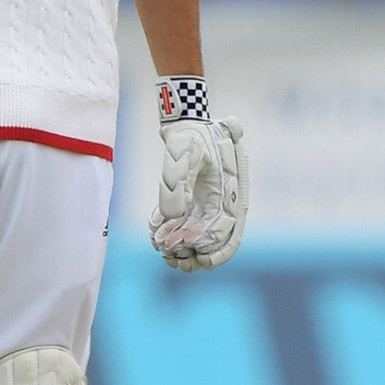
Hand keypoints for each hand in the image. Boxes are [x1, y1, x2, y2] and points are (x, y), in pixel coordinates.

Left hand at [149, 117, 248, 272]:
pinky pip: (187, 227)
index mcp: (230, 189)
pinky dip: (172, 234)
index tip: (186, 247)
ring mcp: (210, 204)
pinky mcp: (195, 205)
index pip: (225, 225)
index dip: (207, 239)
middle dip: (196, 252)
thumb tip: (173, 215)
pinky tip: (154, 235)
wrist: (186, 126)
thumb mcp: (182, 150)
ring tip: (163, 253)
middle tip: (173, 257)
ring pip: (201, 236)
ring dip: (184, 250)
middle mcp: (224, 201)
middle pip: (216, 238)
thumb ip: (177, 179)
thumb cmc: (189, 136)